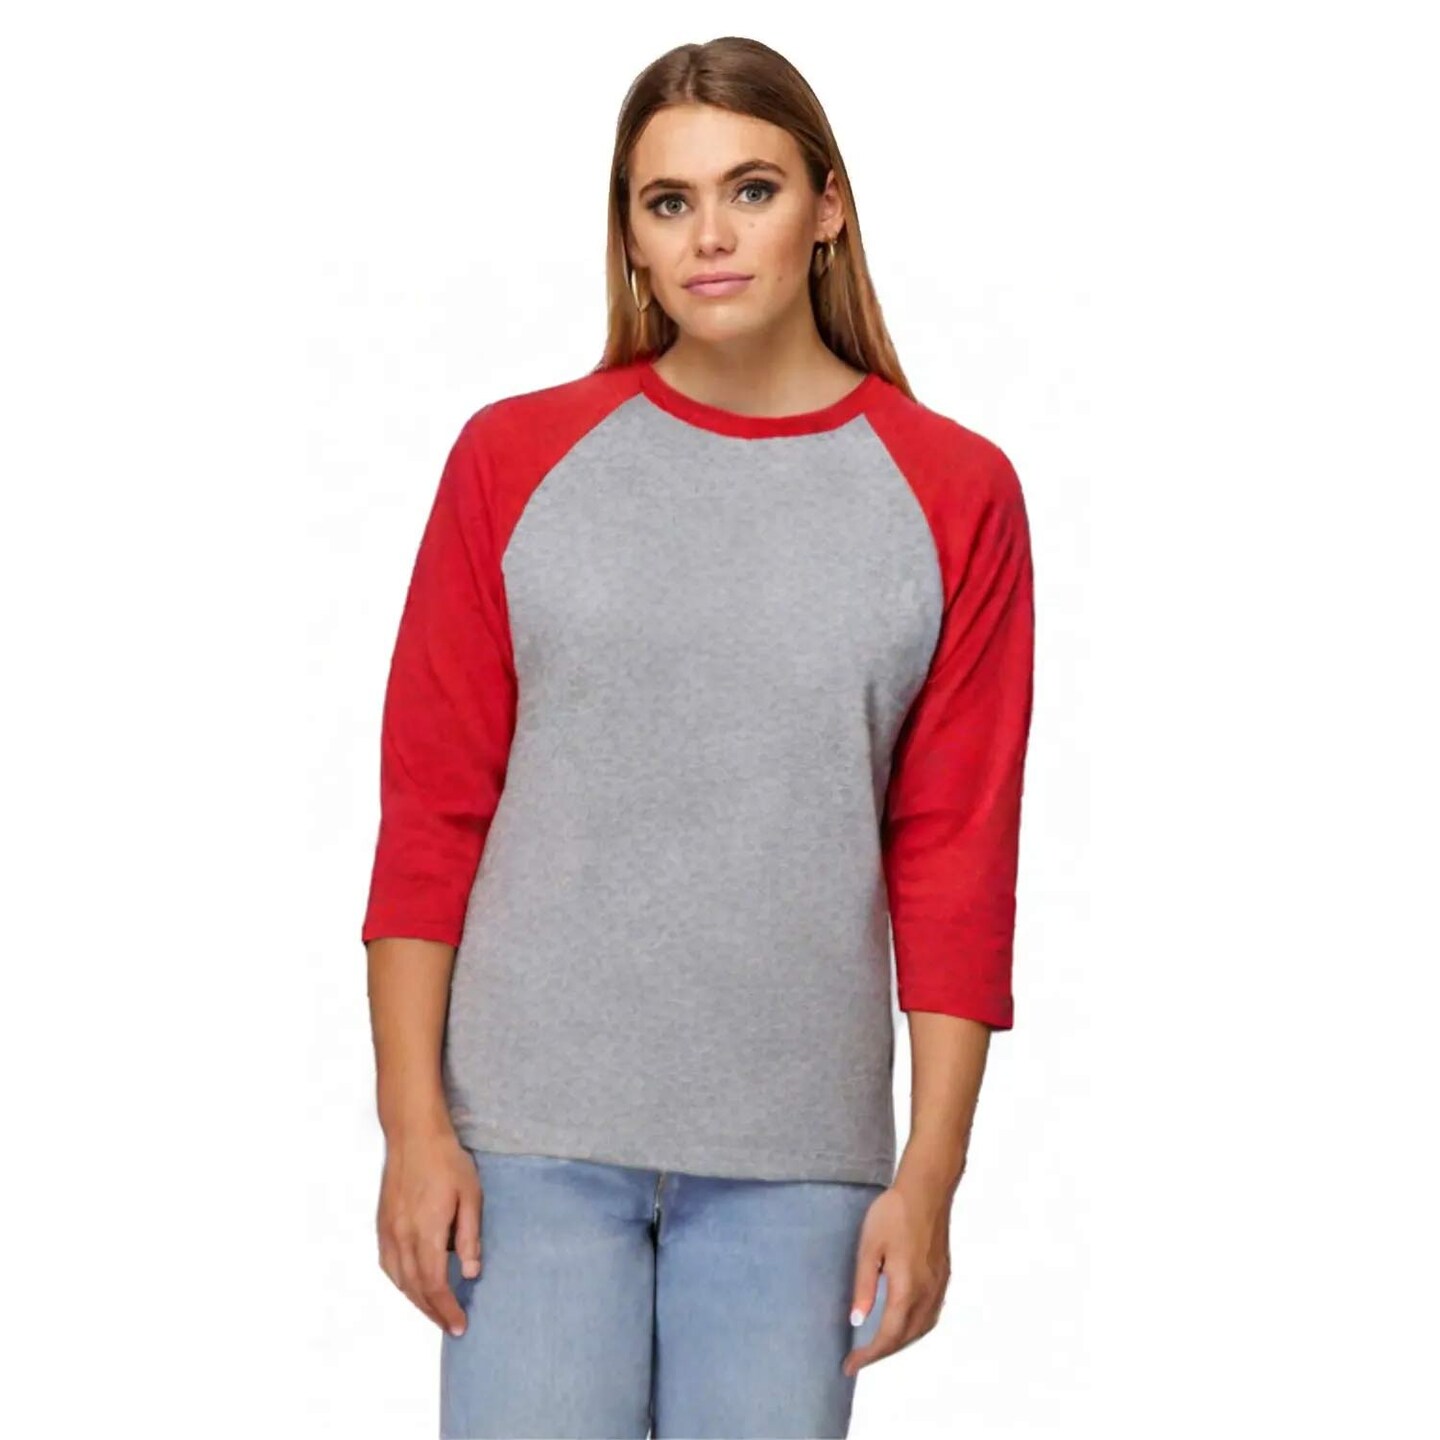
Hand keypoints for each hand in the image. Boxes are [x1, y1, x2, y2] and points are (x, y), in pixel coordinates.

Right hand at [376, 1128, 483, 1336]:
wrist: (413, 1135)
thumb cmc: (447, 1162)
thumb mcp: (470, 1196)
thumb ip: (470, 1236)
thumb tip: (470, 1274)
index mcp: (427, 1232)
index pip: (435, 1284)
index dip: (446, 1309)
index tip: (460, 1326)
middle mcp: (402, 1238)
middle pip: (415, 1288)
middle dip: (434, 1311)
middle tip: (451, 1326)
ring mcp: (388, 1232)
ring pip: (399, 1280)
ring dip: (417, 1301)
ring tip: (435, 1311)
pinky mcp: (382, 1224)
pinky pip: (388, 1265)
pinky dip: (400, 1282)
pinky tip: (411, 1285)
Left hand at [841, 1184, 951, 1377]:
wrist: (926, 1190)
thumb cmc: (893, 1213)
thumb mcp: (869, 1247)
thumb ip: (864, 1286)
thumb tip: (856, 1321)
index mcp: (907, 1289)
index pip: (887, 1336)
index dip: (868, 1356)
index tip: (849, 1366)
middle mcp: (927, 1293)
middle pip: (905, 1338)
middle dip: (881, 1353)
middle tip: (858, 1360)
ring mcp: (938, 1286)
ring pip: (920, 1330)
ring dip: (899, 1343)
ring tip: (876, 1347)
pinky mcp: (943, 1277)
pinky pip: (930, 1316)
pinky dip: (914, 1329)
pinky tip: (902, 1324)